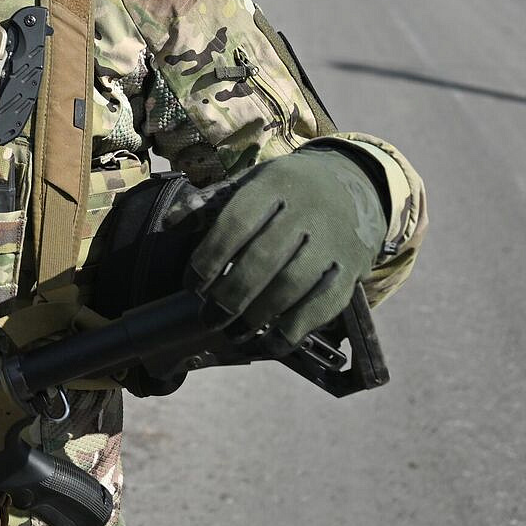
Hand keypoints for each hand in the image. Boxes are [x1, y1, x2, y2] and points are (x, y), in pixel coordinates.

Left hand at [189, 147, 385, 351]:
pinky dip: (295, 328)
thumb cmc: (288, 190)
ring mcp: (334, 240)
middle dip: (230, 295)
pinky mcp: (354, 268)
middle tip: (208, 318)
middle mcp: (308, 210)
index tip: (192, 285)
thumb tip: (170, 223)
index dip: (209, 258)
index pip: (236, 223)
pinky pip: (324, 303)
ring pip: (293, 284)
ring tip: (234, 333)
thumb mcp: (252, 182)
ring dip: (259, 315)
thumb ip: (211, 204)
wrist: (355, 184)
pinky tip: (271, 343)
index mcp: (275, 183)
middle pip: (264, 258)